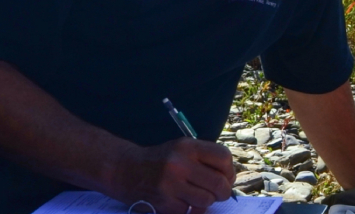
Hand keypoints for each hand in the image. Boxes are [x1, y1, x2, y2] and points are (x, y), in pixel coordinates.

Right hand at [100, 138, 235, 213]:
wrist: (124, 170)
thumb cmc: (160, 161)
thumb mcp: (181, 150)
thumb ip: (204, 160)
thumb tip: (229, 179)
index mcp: (187, 146)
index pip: (223, 158)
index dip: (230, 171)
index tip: (225, 177)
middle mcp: (179, 163)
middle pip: (219, 183)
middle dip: (223, 191)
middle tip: (217, 193)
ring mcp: (171, 184)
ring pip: (207, 200)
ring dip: (205, 201)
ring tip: (195, 196)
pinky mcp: (164, 202)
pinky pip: (189, 210)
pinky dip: (188, 209)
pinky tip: (179, 200)